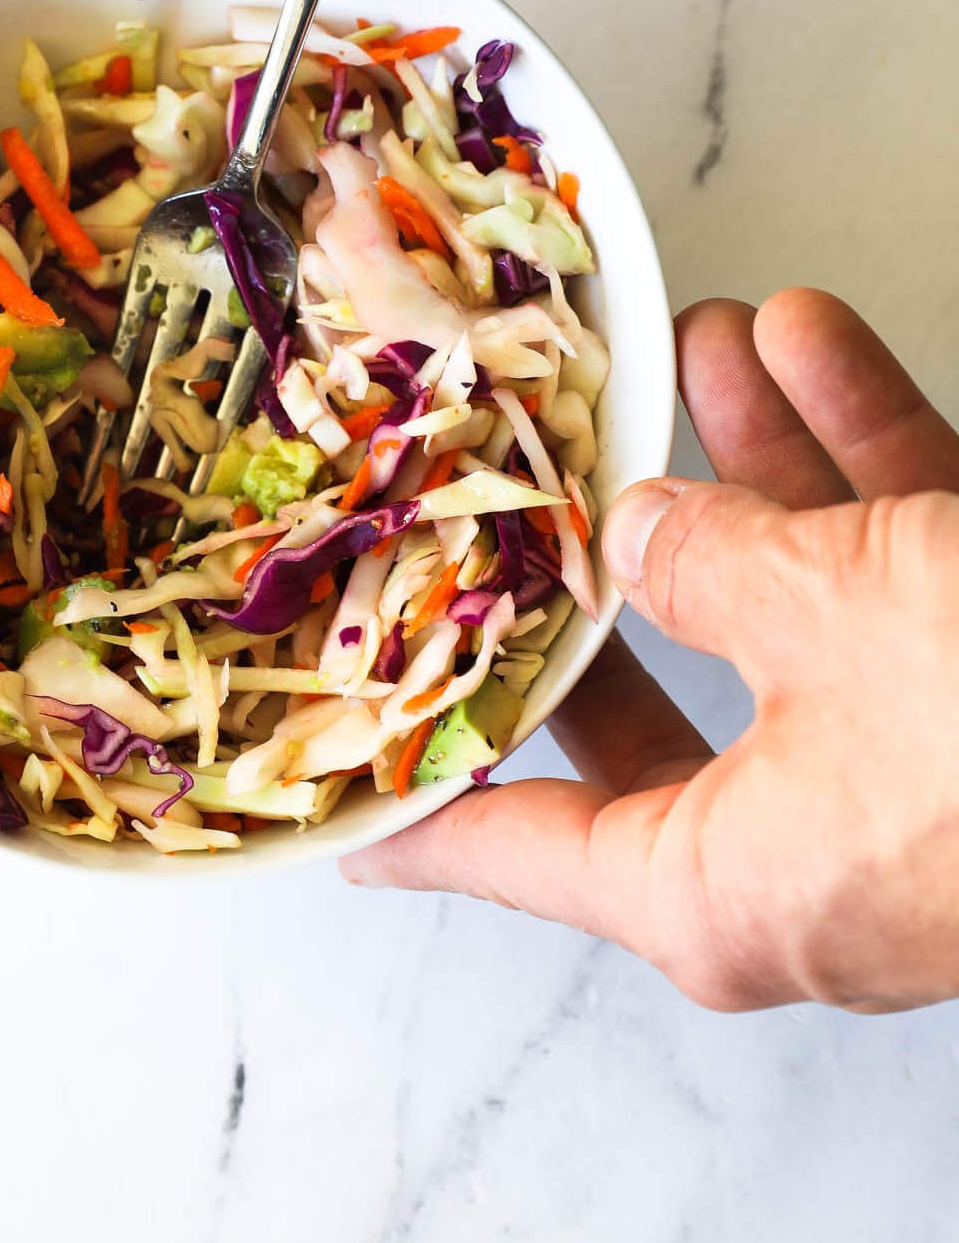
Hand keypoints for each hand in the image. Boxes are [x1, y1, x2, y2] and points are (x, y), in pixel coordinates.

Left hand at [341, 291, 958, 1013]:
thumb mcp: (823, 616)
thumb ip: (707, 563)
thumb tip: (657, 529)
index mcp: (712, 895)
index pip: (512, 854)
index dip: (417, 808)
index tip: (341, 799)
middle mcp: (799, 861)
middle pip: (648, 713)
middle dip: (610, 564)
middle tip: (539, 493)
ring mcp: (901, 786)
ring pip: (789, 614)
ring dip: (748, 467)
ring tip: (691, 347)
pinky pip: (898, 585)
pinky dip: (861, 469)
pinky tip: (813, 347)